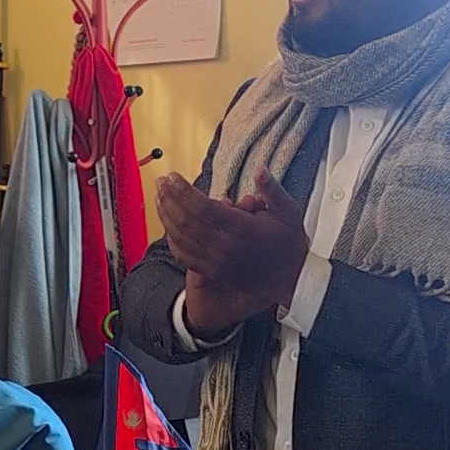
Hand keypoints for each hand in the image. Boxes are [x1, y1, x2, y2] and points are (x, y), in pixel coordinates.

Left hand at [156, 169, 308, 310]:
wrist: (290, 279)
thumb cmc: (288, 242)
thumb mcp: (289, 212)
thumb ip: (272, 190)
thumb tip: (259, 169)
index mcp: (242, 229)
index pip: (203, 207)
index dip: (183, 190)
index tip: (172, 175)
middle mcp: (225, 247)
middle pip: (186, 221)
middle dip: (169, 198)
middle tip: (160, 181)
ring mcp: (216, 261)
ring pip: (180, 237)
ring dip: (165, 215)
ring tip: (159, 196)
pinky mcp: (211, 271)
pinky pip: (182, 254)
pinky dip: (171, 237)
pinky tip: (167, 223)